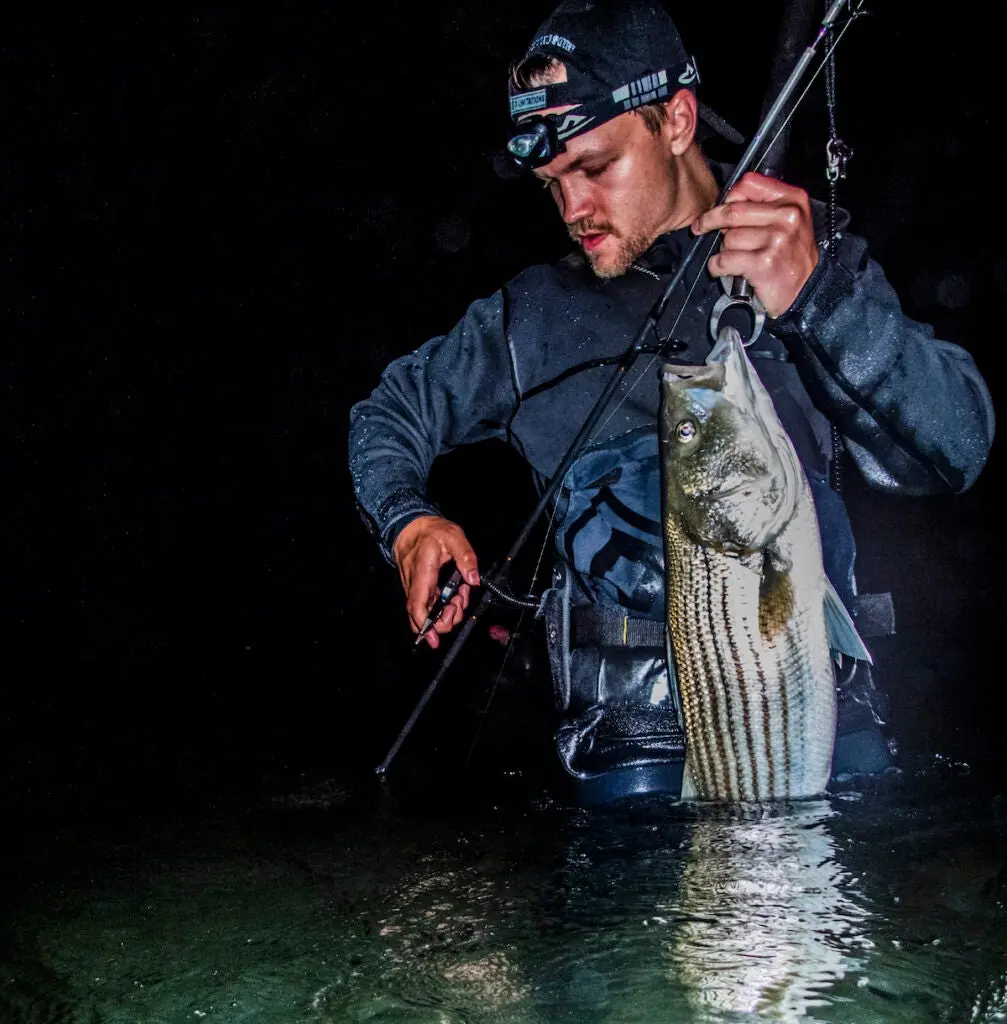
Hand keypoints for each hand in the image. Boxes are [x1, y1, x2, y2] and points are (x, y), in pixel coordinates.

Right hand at [392, 515, 478, 648]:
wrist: (411, 526)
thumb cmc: (431, 531)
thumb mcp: (453, 536)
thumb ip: (466, 557)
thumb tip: (473, 580)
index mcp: (422, 572)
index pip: (418, 605)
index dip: (424, 625)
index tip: (433, 638)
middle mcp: (415, 583)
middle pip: (421, 615)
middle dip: (443, 621)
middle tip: (459, 605)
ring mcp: (414, 586)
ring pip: (425, 612)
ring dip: (445, 613)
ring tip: (460, 598)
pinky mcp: (418, 587)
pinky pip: (426, 604)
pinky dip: (441, 607)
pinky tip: (454, 599)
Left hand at [691, 171, 818, 318]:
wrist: (808, 290)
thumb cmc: (792, 256)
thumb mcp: (788, 221)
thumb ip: (763, 205)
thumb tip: (726, 200)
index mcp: (793, 200)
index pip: (749, 183)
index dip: (729, 195)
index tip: (719, 206)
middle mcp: (787, 216)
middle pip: (733, 211)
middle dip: (711, 220)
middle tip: (701, 226)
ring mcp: (776, 240)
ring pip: (728, 238)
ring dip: (724, 250)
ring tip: (737, 257)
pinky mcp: (763, 263)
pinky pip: (724, 259)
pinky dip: (718, 266)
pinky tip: (726, 269)